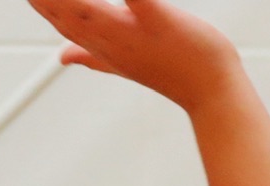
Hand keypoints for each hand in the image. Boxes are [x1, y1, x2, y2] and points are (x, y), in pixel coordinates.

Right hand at [25, 0, 243, 112]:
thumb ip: (91, 56)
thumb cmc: (175, 71)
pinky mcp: (161, 21)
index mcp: (100, 44)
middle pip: (60, 11)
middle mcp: (111, 41)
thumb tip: (63, 56)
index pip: (54, 15)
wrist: (215, 93)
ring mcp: (134, 33)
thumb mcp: (125, 62)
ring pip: (85, 7)